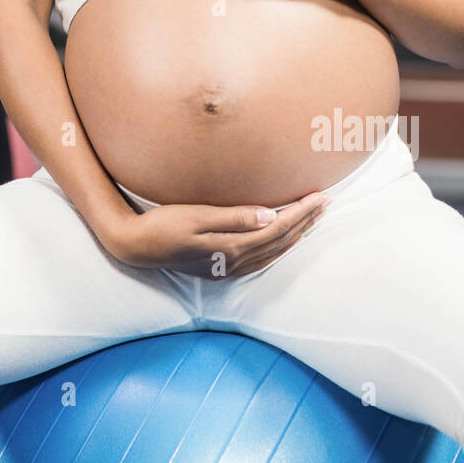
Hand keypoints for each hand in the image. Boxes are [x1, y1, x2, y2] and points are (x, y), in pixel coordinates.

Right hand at [107, 192, 330, 279]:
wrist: (136, 246)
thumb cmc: (163, 225)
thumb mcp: (197, 215)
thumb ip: (234, 217)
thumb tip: (270, 216)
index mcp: (233, 247)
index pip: (278, 228)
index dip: (301, 212)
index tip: (320, 195)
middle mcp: (236, 261)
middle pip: (281, 241)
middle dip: (305, 221)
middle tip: (326, 202)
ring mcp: (229, 267)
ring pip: (274, 251)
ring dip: (296, 234)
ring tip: (313, 218)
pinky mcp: (222, 267)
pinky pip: (262, 258)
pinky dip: (279, 246)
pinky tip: (283, 239)